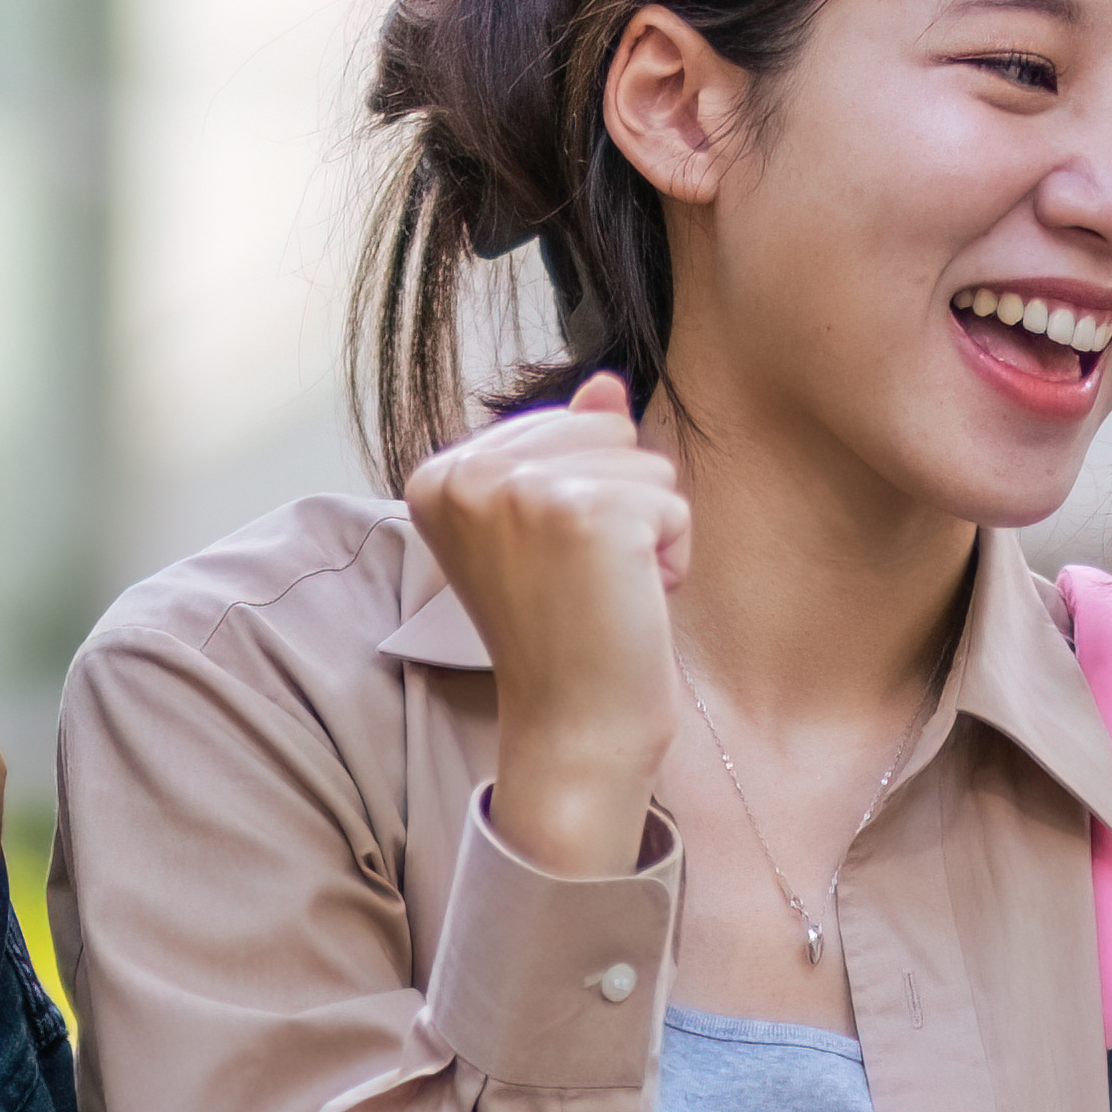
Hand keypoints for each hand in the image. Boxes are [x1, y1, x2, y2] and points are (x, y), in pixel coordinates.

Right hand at [403, 371, 687, 872]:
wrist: (575, 728)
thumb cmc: (565, 637)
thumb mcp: (551, 529)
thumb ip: (569, 447)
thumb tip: (606, 382)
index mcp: (440, 474)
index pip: (565, 424)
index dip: (582, 496)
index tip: (549, 566)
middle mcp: (467, 474)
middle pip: (607, 431)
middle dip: (620, 505)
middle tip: (582, 582)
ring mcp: (522, 490)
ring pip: (645, 463)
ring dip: (647, 532)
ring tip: (603, 593)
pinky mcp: (583, 512)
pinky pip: (672, 502)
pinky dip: (671, 556)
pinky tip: (629, 603)